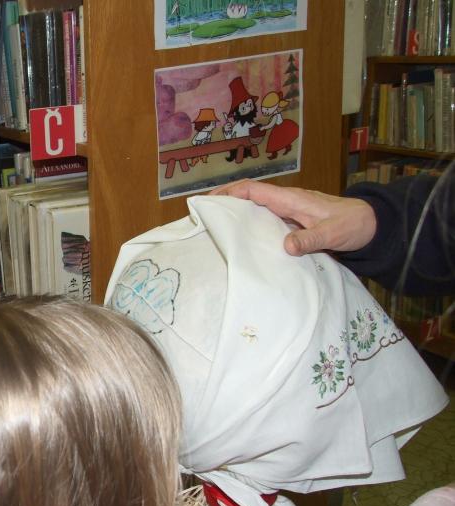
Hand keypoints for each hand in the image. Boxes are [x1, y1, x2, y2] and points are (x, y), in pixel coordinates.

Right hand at [211, 179, 377, 255]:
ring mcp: (288, 212)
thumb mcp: (333, 233)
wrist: (371, 225)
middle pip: (248, 197)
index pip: (254, 190)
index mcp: (291, 199)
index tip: (209, 200)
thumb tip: (286, 245)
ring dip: (236, 215)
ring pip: (255, 209)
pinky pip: (265, 221)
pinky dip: (250, 225)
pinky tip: (243, 239)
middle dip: (225, 202)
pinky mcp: (292, 223)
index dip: (230, 192)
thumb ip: (310, 239)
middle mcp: (286, 203)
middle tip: (203, 216)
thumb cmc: (353, 224)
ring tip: (216, 228)